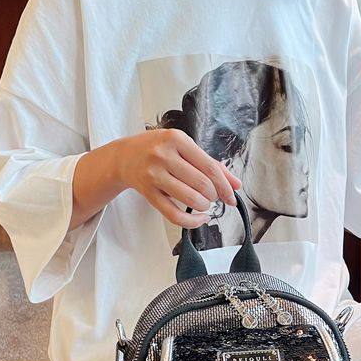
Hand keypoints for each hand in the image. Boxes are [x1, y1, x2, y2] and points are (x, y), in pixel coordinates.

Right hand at [115, 129, 240, 227]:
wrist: (124, 157)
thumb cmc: (159, 150)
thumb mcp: (184, 148)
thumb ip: (211, 164)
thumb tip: (236, 185)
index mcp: (177, 139)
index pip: (210, 167)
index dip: (225, 186)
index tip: (231, 198)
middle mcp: (163, 155)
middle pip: (202, 185)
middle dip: (213, 196)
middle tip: (212, 197)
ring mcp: (154, 174)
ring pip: (191, 200)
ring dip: (204, 207)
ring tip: (203, 204)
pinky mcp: (147, 192)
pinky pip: (174, 215)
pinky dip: (192, 221)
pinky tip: (199, 219)